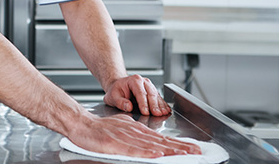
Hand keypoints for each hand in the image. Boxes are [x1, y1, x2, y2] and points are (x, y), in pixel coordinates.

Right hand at [68, 114, 201, 157]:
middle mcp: (135, 133)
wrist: (81, 123)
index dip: (179, 143)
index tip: (193, 148)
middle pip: (161, 142)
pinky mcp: (115, 145)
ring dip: (169, 150)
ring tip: (184, 154)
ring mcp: (126, 138)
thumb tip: (148, 138)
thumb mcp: (122, 125)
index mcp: (137, 129)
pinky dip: (146, 153)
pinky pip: (133, 150)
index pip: (162, 138)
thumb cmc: (99, 128)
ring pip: (151, 146)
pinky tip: (157, 155)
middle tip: (197, 152)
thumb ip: (136, 131)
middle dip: (180, 147)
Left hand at [104, 74, 168, 115]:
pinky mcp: (153, 91)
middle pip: (151, 94)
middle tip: (157, 114)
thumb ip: (120, 102)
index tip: (145, 112)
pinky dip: (163, 104)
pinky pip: (159, 98)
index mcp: (134, 80)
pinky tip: (166, 110)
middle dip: (154, 105)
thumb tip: (128, 107)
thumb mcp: (112, 96)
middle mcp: (144, 82)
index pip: (140, 93)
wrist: (118, 86)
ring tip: (164, 113)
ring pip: (157, 96)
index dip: (144, 103)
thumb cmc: (116, 90)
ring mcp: (149, 86)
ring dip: (161, 105)